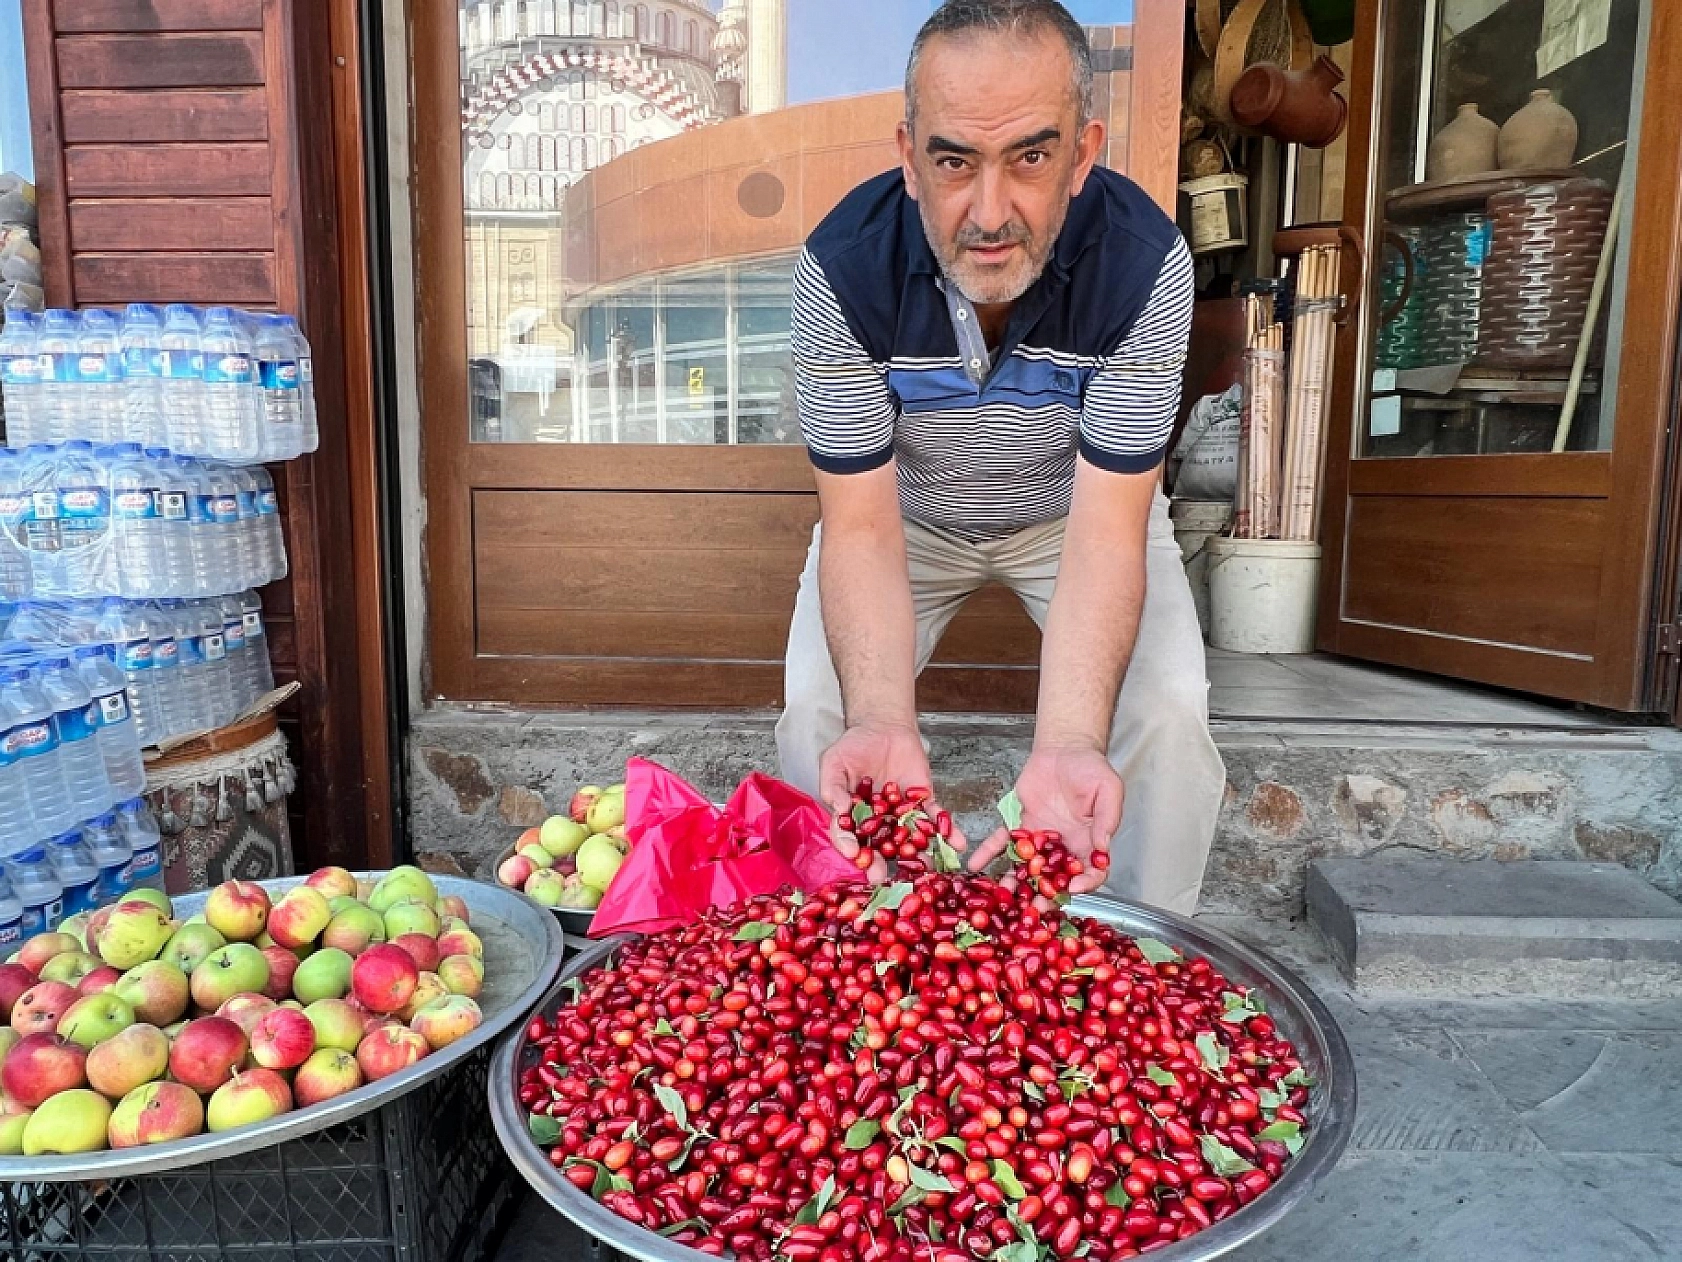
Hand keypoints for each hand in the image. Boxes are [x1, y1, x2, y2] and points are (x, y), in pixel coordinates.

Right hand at [819, 721, 965, 880]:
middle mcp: (878, 822)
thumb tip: (840, 810)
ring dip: (922, 856)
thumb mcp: (834, 763)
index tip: (855, 856)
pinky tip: (958, 843)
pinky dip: (948, 830)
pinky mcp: (923, 802)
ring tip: (930, 871)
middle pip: (880, 846)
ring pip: (911, 840)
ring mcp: (902, 814)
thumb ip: (833, 787)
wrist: (883, 726)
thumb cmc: (853, 746)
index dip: (851, 848)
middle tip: (884, 879)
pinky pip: (936, 818)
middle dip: (883, 864)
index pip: (850, 837)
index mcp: (853, 817)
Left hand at [969, 743, 1121, 895]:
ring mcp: (1038, 839)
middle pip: (1054, 878)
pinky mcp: (1017, 825)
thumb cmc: (1091, 769)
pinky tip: (976, 864)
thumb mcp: (1108, 789)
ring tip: (1000, 896)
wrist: (1064, 749)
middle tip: (1033, 909)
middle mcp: (1062, 847)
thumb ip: (1107, 818)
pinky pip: (1001, 842)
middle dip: (1043, 895)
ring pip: (1025, 867)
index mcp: (1087, 842)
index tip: (1074, 888)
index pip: (1090, 872)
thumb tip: (1103, 846)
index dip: (1085, 883)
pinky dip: (988, 853)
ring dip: (1013, 883)